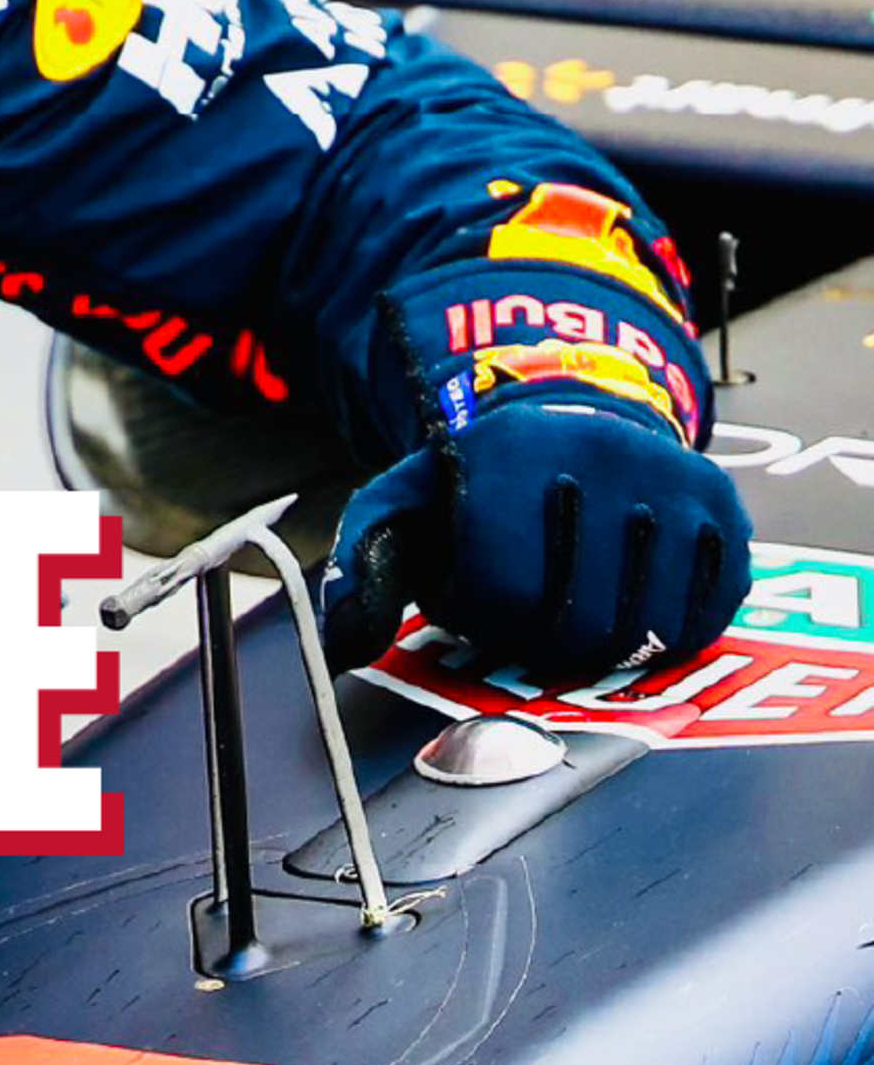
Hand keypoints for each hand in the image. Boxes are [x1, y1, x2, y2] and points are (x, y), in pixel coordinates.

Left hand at [324, 395, 750, 682]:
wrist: (568, 416)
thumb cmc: (479, 481)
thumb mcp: (404, 503)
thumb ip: (362, 563)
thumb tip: (343, 642)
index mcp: (509, 453)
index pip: (508, 593)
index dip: (487, 622)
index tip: (478, 604)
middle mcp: (599, 454)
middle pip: (581, 621)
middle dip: (546, 644)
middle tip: (529, 623)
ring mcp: (669, 478)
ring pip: (648, 629)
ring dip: (606, 647)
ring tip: (572, 608)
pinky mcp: (721, 505)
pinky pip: (707, 613)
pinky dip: (670, 636)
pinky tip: (632, 611)